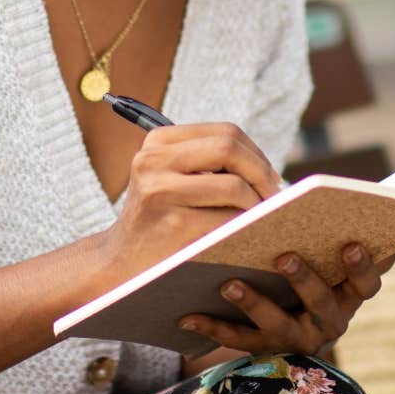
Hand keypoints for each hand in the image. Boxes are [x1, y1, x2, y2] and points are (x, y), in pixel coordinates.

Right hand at [90, 122, 282, 289]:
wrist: (120, 261)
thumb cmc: (159, 218)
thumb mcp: (169, 177)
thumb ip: (206, 162)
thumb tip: (268, 170)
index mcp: (158, 141)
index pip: (226, 132)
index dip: (257, 154)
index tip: (269, 177)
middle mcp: (154, 160)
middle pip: (230, 149)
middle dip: (262, 173)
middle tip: (274, 197)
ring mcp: (161, 192)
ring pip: (234, 186)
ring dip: (257, 204)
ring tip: (260, 218)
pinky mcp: (174, 225)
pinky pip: (228, 220)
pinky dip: (245, 227)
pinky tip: (245, 235)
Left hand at [178, 243, 394, 356]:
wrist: (286, 326)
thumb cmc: (308, 272)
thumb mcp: (325, 258)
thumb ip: (328, 236)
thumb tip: (333, 199)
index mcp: (348, 295)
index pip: (367, 285)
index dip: (363, 267)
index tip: (351, 244)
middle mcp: (328, 322)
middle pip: (322, 305)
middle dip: (305, 281)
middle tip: (285, 256)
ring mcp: (297, 340)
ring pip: (278, 326)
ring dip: (254, 304)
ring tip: (229, 284)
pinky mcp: (264, 351)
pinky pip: (238, 340)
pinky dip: (212, 327)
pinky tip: (187, 315)